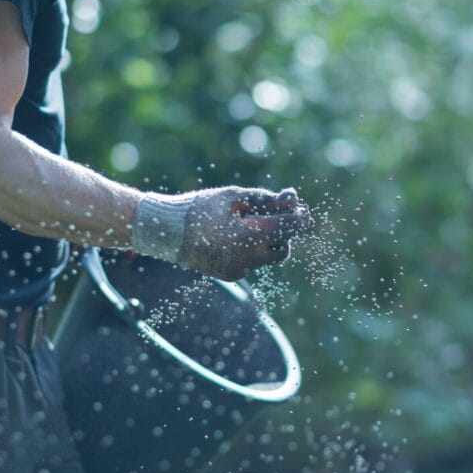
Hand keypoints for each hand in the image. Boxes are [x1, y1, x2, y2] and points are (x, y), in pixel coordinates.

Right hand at [131, 186, 311, 280]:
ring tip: (252, 225)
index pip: (288, 228)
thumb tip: (292, 199)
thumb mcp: (235, 196)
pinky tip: (236, 237)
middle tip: (277, 217)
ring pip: (268, 258)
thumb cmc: (202, 208)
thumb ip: (266, 199)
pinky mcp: (231, 275)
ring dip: (269, 243)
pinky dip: (252, 251)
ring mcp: (240, 269)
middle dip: (284, 233)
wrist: (169, 232)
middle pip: (284, 248)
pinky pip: (252, 263)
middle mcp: (248, 257)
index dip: (299, 218)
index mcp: (251, 235)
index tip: (303, 212)